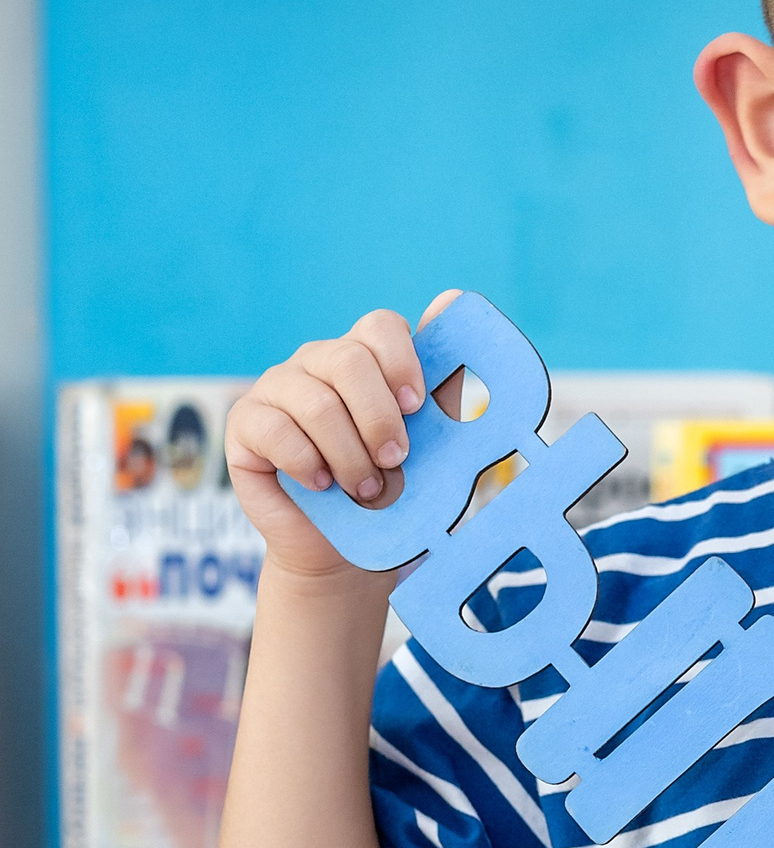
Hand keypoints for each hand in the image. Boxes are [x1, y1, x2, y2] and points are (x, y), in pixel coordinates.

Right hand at [225, 296, 456, 583]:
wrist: (341, 548)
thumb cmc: (388, 490)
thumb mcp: (426, 444)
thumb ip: (440, 384)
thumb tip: (452, 299)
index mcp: (364, 357)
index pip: (380, 327)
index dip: (402, 363)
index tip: (418, 408)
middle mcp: (317, 362)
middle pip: (348, 361)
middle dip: (379, 417)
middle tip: (396, 461)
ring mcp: (277, 388)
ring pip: (316, 401)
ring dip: (349, 454)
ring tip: (366, 490)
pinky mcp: (246, 422)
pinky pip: (276, 429)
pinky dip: (308, 463)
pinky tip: (323, 486)